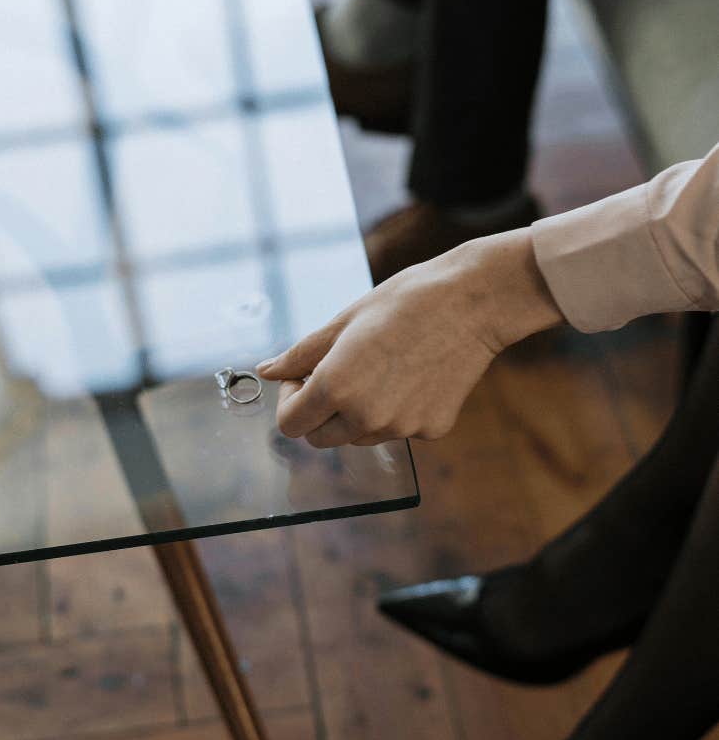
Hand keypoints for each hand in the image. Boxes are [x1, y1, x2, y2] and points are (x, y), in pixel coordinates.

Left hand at [256, 228, 562, 447]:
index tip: (303, 378)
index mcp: (336, 387)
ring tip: (377, 369)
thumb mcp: (343, 322)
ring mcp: (401, 427)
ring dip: (354, 413)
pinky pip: (397, 430)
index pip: (290, 424)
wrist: (472, 302)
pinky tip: (410, 375)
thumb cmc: (404, 301)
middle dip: (318, 411)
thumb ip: (300, 355)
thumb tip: (266, 371)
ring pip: (358, 436)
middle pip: (320, 437)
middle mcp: (366, 417)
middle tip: (335, 374)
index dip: (289, 400)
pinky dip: (394, 411)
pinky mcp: (430, 430)